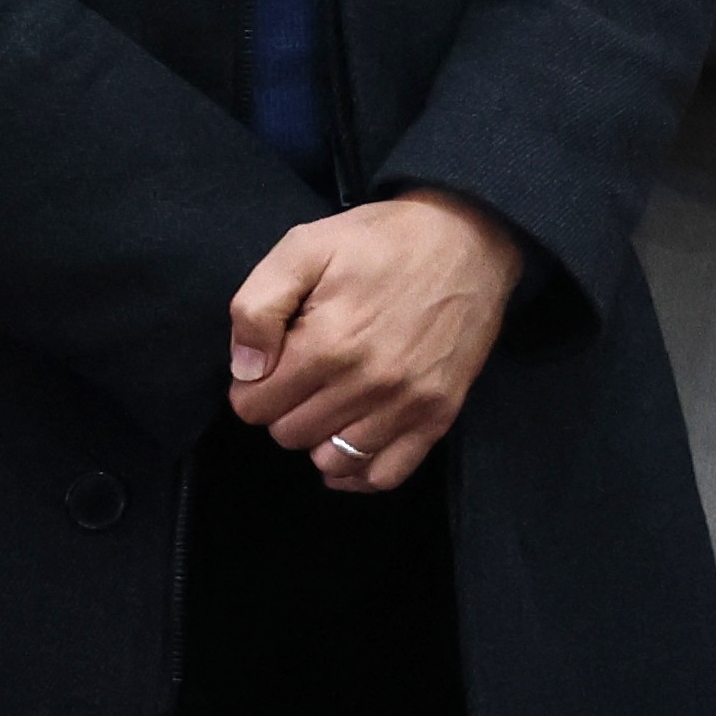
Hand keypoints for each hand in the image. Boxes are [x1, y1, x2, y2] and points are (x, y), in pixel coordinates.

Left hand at [229, 189, 526, 491]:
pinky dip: (358, 473)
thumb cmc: (380, 242)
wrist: (469, 239)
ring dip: (319, 436)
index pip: (252, 406)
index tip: (273, 360)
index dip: (252, 384)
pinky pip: (385, 476)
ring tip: (331, 399)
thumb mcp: (303, 247)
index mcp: (326, 343)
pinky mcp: (438, 416)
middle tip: (303, 374)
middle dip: (283, 408)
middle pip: (287, 435)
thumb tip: (246, 372)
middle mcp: (367, 383)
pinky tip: (349, 444)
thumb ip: (256, 307)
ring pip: (330, 460)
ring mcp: (406, 405)